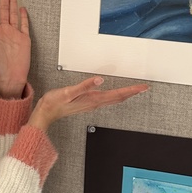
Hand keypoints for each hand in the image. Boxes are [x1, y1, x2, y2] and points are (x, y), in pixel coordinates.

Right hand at [27, 76, 148, 131]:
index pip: (117, 94)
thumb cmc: (55, 102)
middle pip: (119, 98)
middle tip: (144, 88)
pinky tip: (116, 93)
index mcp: (93, 99)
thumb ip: (85, 86)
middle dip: (133, 92)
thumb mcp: (69, 92)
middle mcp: (95, 103)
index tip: (142, 87)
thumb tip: (99, 80)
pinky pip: (107, 99)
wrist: (46, 112)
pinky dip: (116, 95)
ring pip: (114, 99)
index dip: (131, 91)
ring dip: (126, 94)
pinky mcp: (88, 103)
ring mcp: (92, 104)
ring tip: (135, 90)